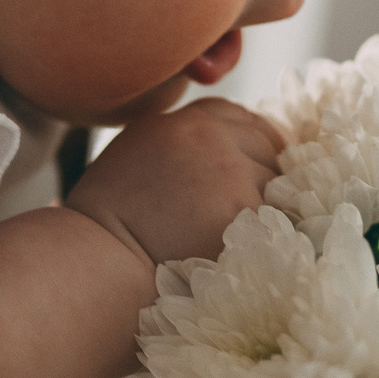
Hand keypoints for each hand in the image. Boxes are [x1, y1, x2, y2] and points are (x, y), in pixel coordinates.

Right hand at [64, 98, 282, 269]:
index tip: (248, 165)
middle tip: (242, 209)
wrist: (101, 262)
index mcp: (180, 123)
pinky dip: (269, 232)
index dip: (247, 141)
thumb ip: (181, 144)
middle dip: (262, 172)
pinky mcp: (245, 209)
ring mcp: (230, 170)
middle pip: (266, 142)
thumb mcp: (138, 157)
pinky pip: (278, 214)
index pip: (237, 115)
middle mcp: (208, 136)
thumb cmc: (109, 224)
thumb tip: (224, 148)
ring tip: (234, 232)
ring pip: (276, 180)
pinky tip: (243, 249)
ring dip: (266, 203)